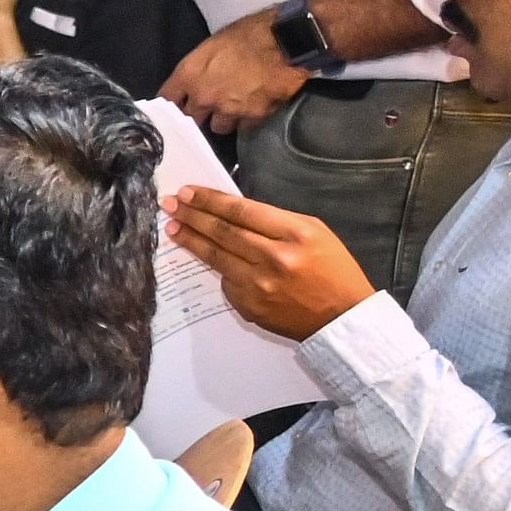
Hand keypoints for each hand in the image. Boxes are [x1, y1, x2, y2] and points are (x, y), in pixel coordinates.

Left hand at [162, 13, 308, 134]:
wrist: (287, 42)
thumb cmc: (250, 33)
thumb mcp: (214, 44)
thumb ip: (199, 66)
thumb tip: (197, 78)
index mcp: (189, 75)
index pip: (167, 98)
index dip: (172, 101)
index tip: (177, 102)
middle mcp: (204, 97)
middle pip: (190, 118)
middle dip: (199, 112)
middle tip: (209, 105)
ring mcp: (228, 110)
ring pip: (217, 127)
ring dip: (223, 119)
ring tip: (233, 108)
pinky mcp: (252, 117)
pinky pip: (244, 127)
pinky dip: (247, 120)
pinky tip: (252, 109)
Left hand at [168, 185, 376, 339]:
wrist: (342, 318)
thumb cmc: (333, 270)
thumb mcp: (314, 233)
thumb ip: (275, 221)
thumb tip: (231, 212)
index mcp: (295, 234)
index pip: (241, 211)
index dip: (209, 200)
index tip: (186, 192)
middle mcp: (274, 259)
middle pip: (222, 232)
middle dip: (192, 215)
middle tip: (168, 204)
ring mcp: (258, 285)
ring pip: (215, 256)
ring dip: (190, 239)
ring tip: (173, 227)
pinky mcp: (248, 306)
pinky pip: (225, 281)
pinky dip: (215, 268)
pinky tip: (205, 258)